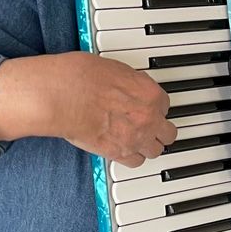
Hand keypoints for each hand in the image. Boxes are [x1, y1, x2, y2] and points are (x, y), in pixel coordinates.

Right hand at [0, 52, 176, 166]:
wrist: (63, 96)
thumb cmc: (81, 77)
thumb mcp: (115, 69)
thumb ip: (131, 83)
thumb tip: (130, 86)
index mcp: (150, 93)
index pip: (165, 105)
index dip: (154, 107)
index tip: (147, 108)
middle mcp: (148, 117)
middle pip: (167, 133)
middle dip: (160, 130)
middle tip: (151, 128)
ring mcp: (135, 138)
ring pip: (156, 150)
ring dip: (149, 146)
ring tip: (140, 142)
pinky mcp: (118, 153)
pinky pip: (136, 162)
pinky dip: (132, 158)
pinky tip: (126, 151)